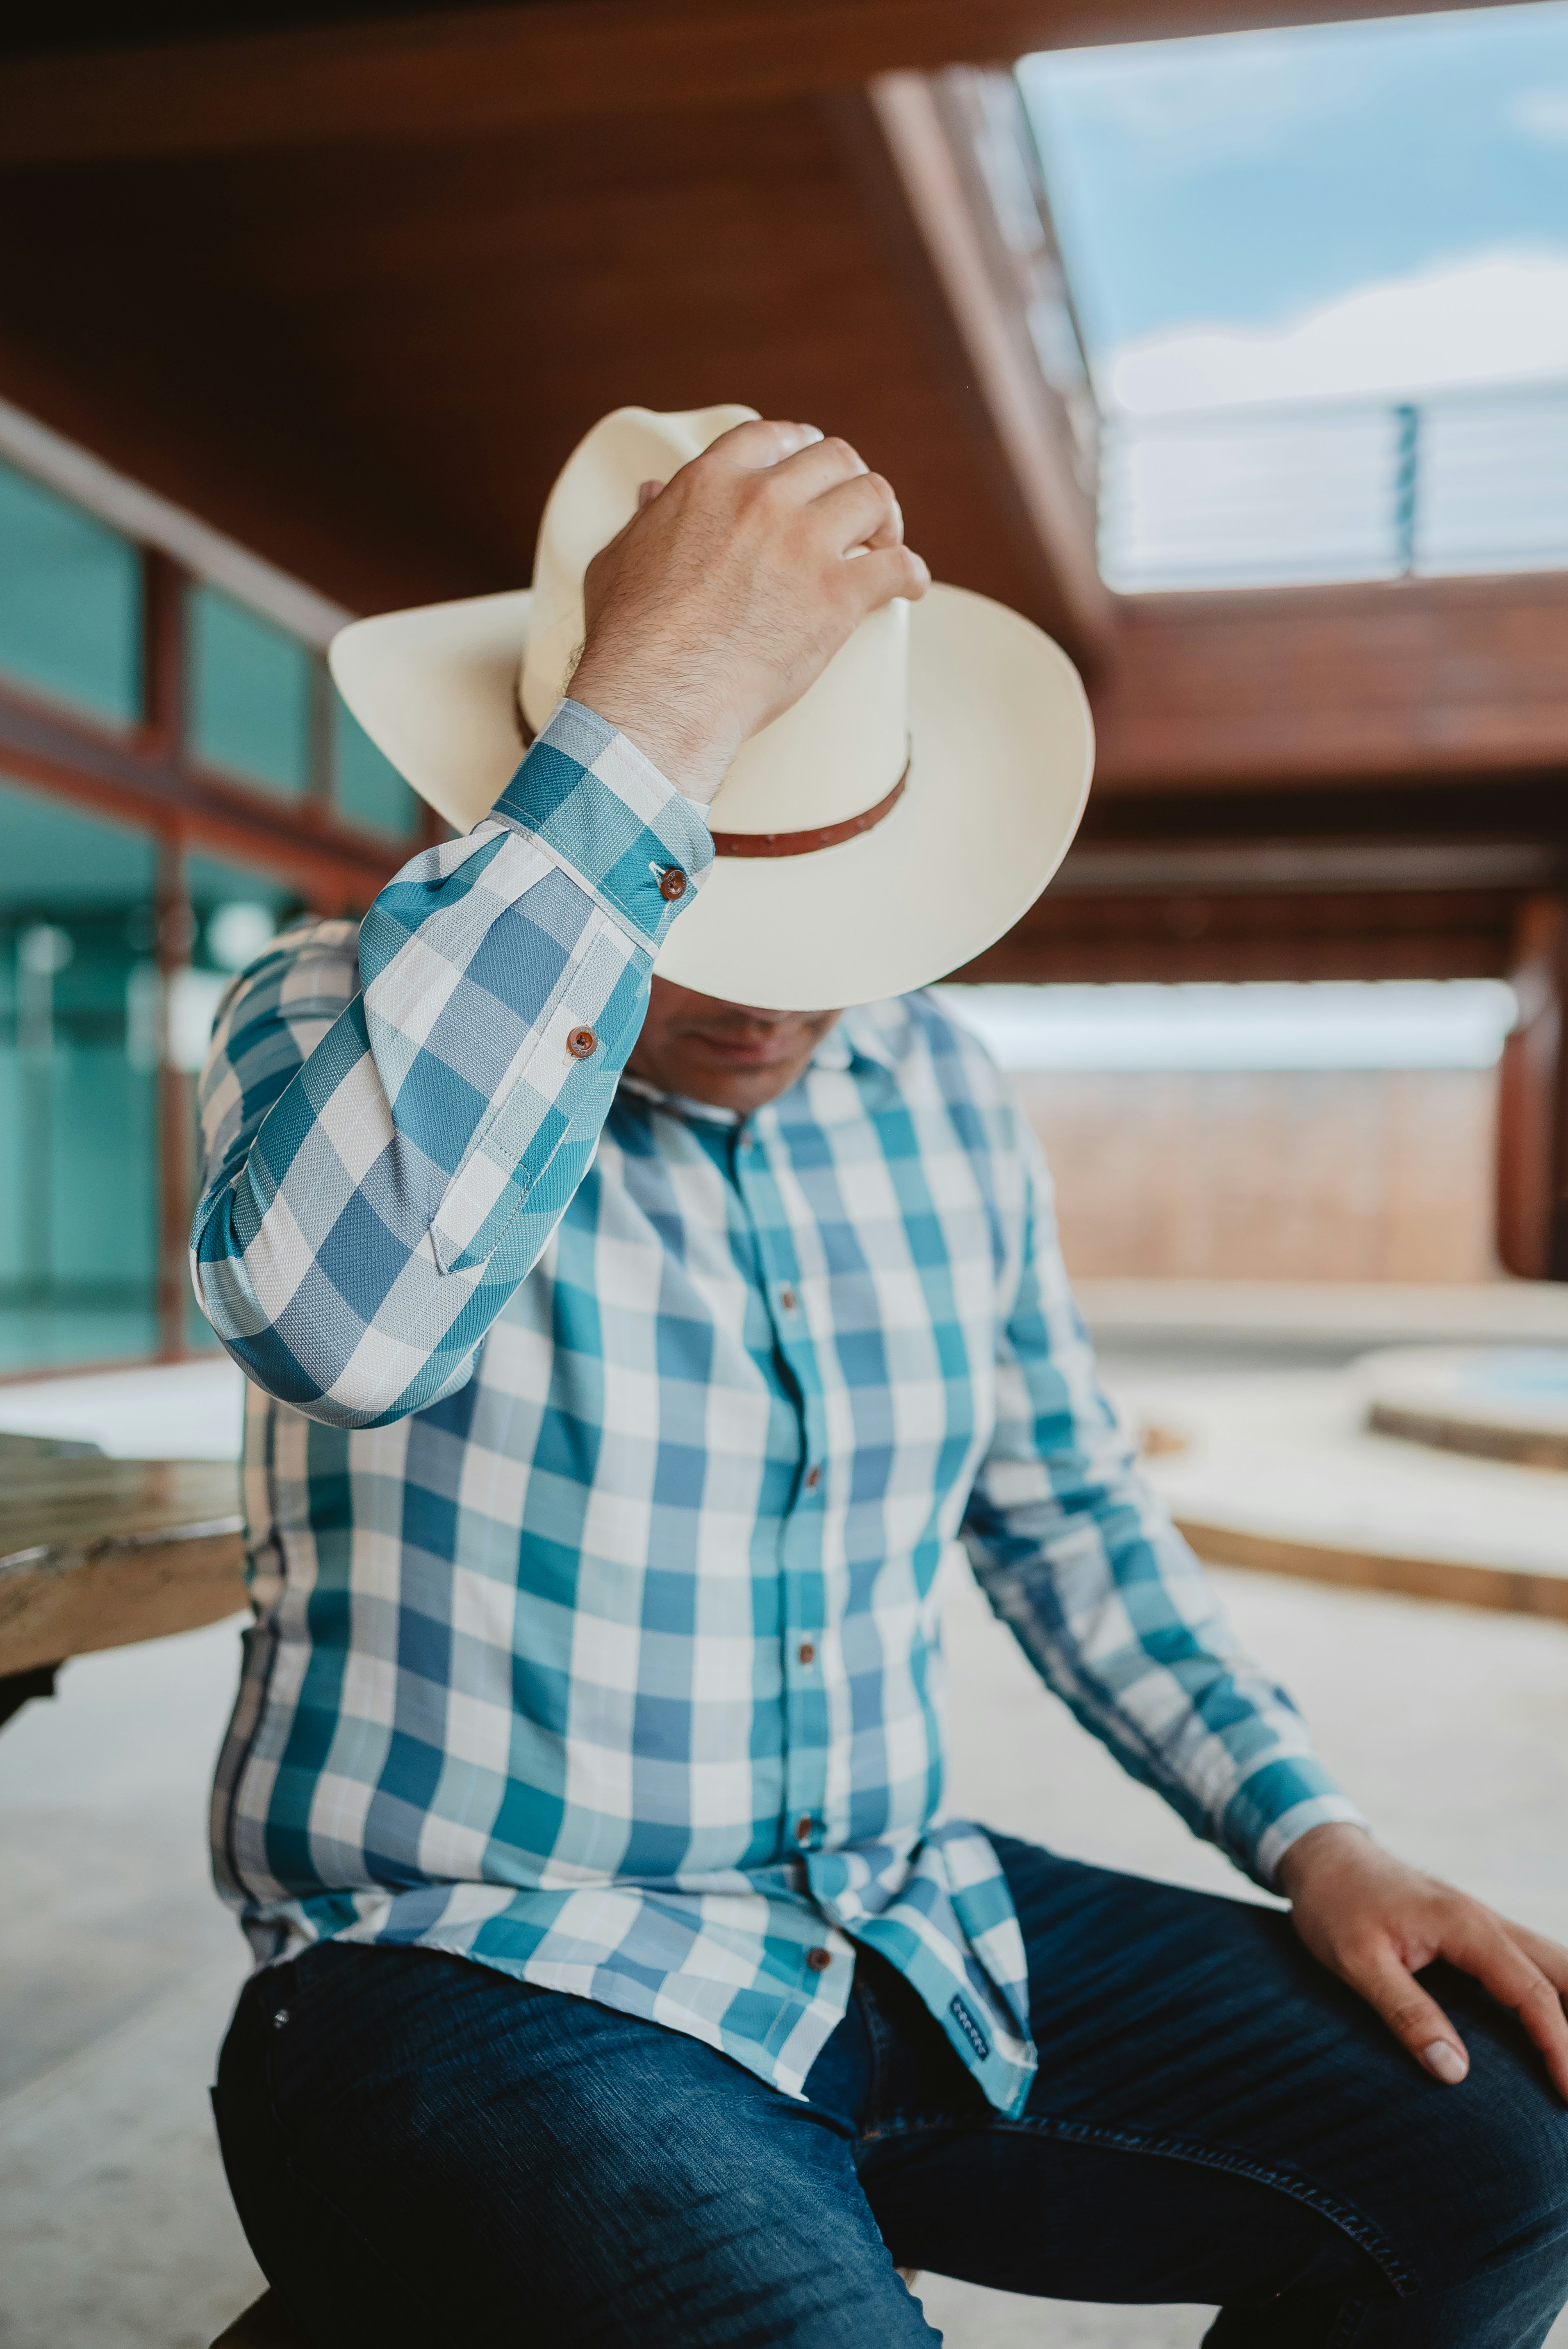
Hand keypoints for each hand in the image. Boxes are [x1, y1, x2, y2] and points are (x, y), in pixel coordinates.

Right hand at [567, 418, 928, 802]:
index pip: (771, 437)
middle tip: (854, 510)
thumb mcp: (618, 560)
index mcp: (711, 484)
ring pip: (874, 496)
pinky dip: (912, 574)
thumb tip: (652, 495)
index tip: (811, 467)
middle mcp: (764, 500)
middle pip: (834, 458)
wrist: (659, 694)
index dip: (799, 447)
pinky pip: (899, 565)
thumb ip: (644, 521)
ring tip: (883, 543)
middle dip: (849, 479)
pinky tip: (913, 586)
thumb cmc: (629, 638)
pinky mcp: (838, 596)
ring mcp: (805, 544)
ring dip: (885, 518)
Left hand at [1277, 1823, 1567, 2096]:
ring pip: (1555, 1964)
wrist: (1324, 1855)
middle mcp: (1488, 1921)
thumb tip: (1454, 2071)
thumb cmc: (1335, 1904)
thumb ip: (1405, 2012)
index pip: (1533, 1994)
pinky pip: (1531, 1963)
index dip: (1560, 2047)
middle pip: (1564, 1972)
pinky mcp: (1475, 1932)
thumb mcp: (1356, 1960)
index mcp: (1466, 1927)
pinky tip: (1555, 2025)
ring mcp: (1485, 1923)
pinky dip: (1555, 1994)